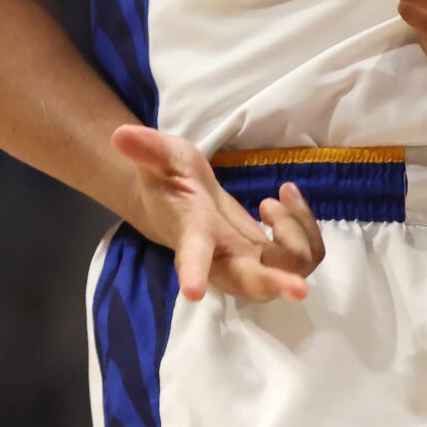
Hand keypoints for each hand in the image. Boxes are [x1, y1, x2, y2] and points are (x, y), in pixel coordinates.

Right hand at [110, 125, 321, 303]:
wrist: (181, 202)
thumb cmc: (168, 180)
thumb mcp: (159, 156)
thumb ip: (147, 148)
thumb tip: (121, 135)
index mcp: (193, 234)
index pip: (192, 255)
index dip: (193, 270)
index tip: (192, 291)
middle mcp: (223, 258)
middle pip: (251, 285)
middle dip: (275, 285)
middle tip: (297, 288)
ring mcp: (250, 260)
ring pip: (291, 267)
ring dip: (297, 229)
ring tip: (276, 197)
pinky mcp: (270, 254)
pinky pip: (305, 251)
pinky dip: (304, 222)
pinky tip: (286, 195)